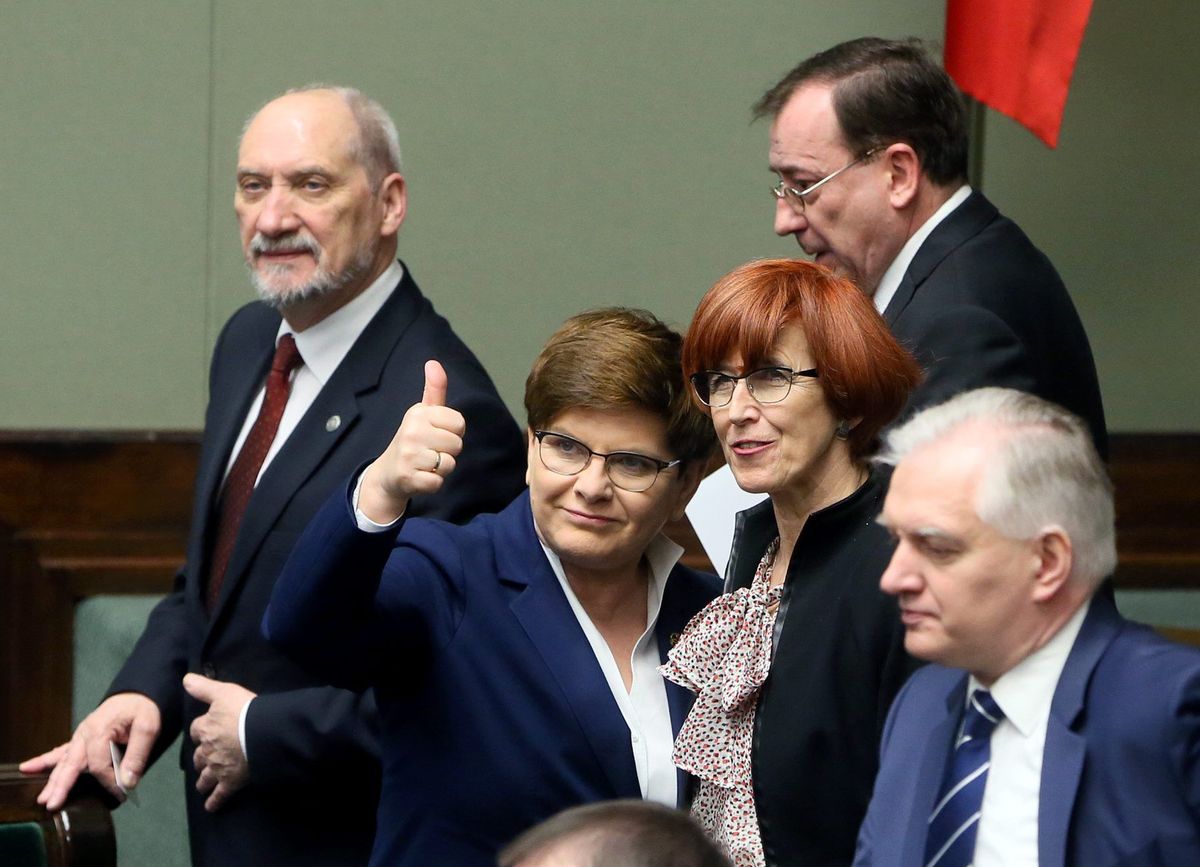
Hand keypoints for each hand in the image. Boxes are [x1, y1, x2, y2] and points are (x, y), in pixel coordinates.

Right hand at [19, 692, 160, 809]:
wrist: (136, 694)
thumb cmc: (142, 708)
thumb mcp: (147, 727)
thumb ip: (138, 755)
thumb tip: (127, 781)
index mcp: (100, 730)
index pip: (98, 764)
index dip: (108, 781)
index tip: (121, 792)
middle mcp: (85, 734)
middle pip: (71, 764)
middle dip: (62, 785)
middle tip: (53, 804)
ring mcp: (80, 737)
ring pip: (63, 761)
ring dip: (52, 780)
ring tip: (43, 798)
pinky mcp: (80, 739)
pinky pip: (60, 752)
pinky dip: (45, 761)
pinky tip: (28, 768)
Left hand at [183, 673, 255, 811]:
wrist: (261, 733)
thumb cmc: (244, 710)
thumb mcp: (223, 692)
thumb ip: (204, 687)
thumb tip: (185, 679)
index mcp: (205, 728)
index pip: (196, 730)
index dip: (200, 732)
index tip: (202, 733)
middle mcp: (207, 750)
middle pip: (198, 757)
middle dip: (199, 760)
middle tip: (202, 762)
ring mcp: (218, 768)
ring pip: (205, 777)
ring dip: (203, 781)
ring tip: (203, 785)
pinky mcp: (230, 782)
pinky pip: (219, 795)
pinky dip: (214, 801)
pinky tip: (211, 806)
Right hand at [359, 359, 464, 522]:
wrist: (389, 473)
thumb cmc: (414, 440)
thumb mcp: (423, 413)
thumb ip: (434, 389)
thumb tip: (433, 362)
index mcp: (418, 413)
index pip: (459, 423)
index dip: (454, 432)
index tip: (437, 434)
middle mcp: (411, 431)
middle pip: (457, 444)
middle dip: (448, 452)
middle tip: (430, 451)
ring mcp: (408, 455)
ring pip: (449, 464)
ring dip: (442, 469)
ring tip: (426, 464)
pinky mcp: (408, 477)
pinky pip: (438, 482)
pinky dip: (434, 483)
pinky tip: (421, 477)